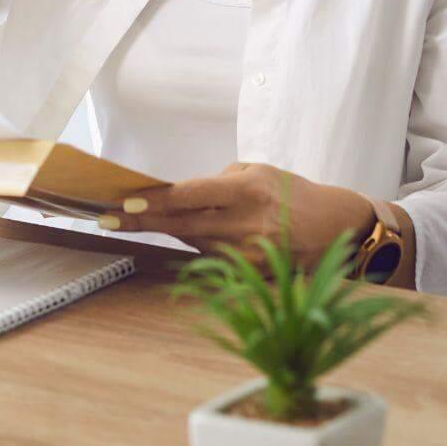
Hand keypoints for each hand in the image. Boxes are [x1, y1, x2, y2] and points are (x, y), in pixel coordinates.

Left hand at [113, 162, 376, 269]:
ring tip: (133, 221)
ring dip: (165, 233)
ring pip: (192, 243)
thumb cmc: (296, 193)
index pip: (191, 196)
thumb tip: (181, 190)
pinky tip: (180, 238)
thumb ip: (222, 180)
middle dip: (143, 222)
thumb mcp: (262, 171)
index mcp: (249, 189)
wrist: (338, 229)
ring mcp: (250, 253)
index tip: (126, 203)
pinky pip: (212, 260)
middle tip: (107, 219)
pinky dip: (194, 248)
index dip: (155, 202)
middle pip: (183, 224)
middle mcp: (248, 222)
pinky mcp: (253, 275)